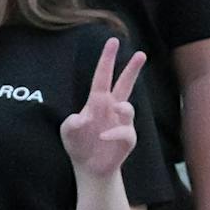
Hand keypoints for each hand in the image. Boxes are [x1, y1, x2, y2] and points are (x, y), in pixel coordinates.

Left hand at [58, 36, 150, 177]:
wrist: (89, 168)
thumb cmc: (78, 144)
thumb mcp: (67, 131)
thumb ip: (71, 123)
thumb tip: (83, 118)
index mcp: (97, 101)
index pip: (103, 76)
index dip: (107, 59)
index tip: (113, 41)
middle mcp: (112, 108)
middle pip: (124, 85)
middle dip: (132, 69)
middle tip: (141, 53)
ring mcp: (121, 123)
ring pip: (128, 108)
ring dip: (123, 108)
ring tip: (116, 108)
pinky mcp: (127, 139)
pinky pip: (125, 132)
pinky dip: (115, 133)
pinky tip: (103, 137)